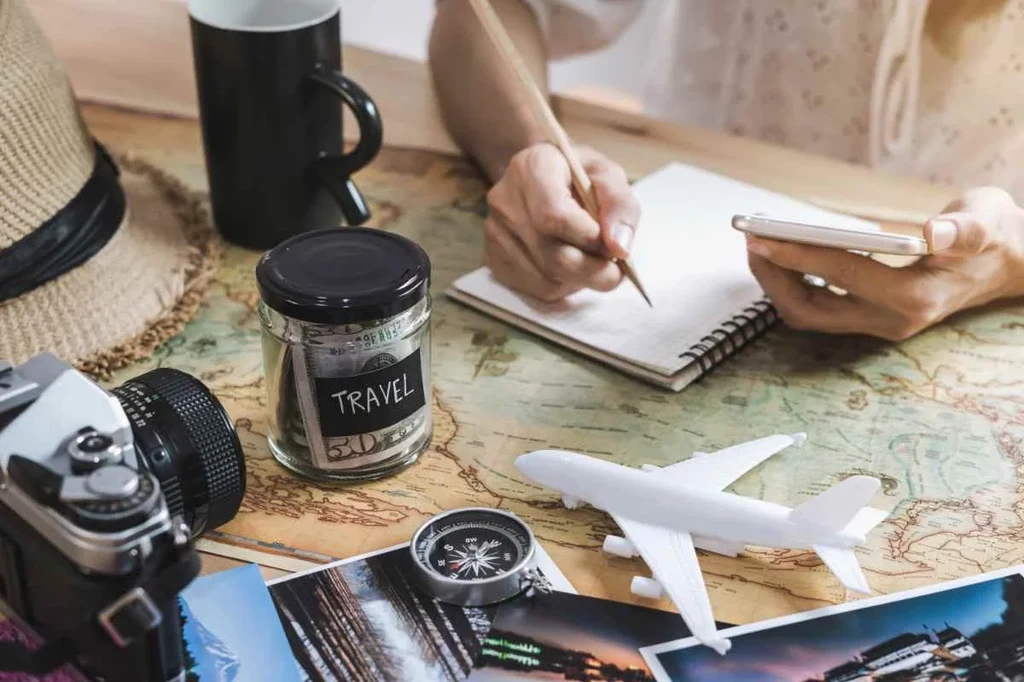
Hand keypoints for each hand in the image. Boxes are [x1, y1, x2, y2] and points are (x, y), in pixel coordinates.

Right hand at [483, 143, 639, 301]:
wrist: (539, 177)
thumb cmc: (578, 175)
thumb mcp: (607, 175)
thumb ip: (619, 205)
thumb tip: (618, 247)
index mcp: (532, 168)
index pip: (554, 215)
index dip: (589, 237)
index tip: (611, 242)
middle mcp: (505, 201)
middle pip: (552, 257)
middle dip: (593, 270)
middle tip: (614, 268)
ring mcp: (495, 232)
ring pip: (547, 279)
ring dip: (579, 280)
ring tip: (590, 261)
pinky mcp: (493, 258)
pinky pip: (535, 289)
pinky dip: (562, 286)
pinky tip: (569, 268)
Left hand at [746, 186, 1023, 340]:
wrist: (1007, 266)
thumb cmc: (994, 237)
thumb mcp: (988, 221)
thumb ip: (964, 229)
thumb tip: (936, 232)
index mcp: (916, 297)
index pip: (843, 276)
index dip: (799, 256)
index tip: (764, 237)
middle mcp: (891, 319)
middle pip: (811, 310)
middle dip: (774, 277)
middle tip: (751, 239)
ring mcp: (877, 323)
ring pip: (808, 314)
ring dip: (777, 283)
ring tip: (758, 243)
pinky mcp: (867, 317)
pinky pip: (817, 307)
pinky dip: (792, 284)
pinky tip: (780, 255)